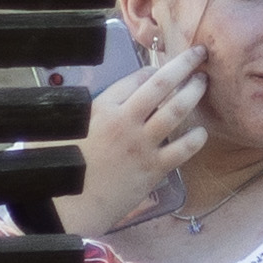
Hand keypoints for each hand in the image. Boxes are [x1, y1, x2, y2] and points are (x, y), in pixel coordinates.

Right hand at [77, 43, 211, 233]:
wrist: (68, 209)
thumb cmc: (59, 169)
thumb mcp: (58, 131)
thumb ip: (72, 114)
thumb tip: (68, 102)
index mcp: (102, 109)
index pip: (136, 79)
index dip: (152, 70)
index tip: (160, 69)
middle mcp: (125, 121)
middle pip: (161, 84)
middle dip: (184, 64)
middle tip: (199, 53)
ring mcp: (142, 145)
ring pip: (176, 110)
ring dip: (193, 92)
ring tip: (203, 82)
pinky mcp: (153, 169)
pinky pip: (183, 149)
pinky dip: (195, 138)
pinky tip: (202, 132)